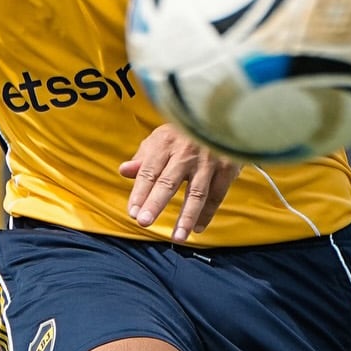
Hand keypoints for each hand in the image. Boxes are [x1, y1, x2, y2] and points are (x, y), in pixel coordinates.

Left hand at [120, 124, 239, 240]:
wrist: (220, 113)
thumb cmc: (185, 130)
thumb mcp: (162, 137)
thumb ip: (143, 157)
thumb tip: (123, 171)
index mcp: (165, 143)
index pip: (148, 171)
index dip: (139, 192)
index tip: (132, 212)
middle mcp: (185, 153)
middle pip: (168, 182)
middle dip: (154, 203)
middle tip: (143, 222)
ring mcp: (207, 161)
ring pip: (196, 193)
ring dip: (186, 217)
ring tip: (177, 237)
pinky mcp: (227, 167)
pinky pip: (216, 195)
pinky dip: (207, 214)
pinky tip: (197, 229)